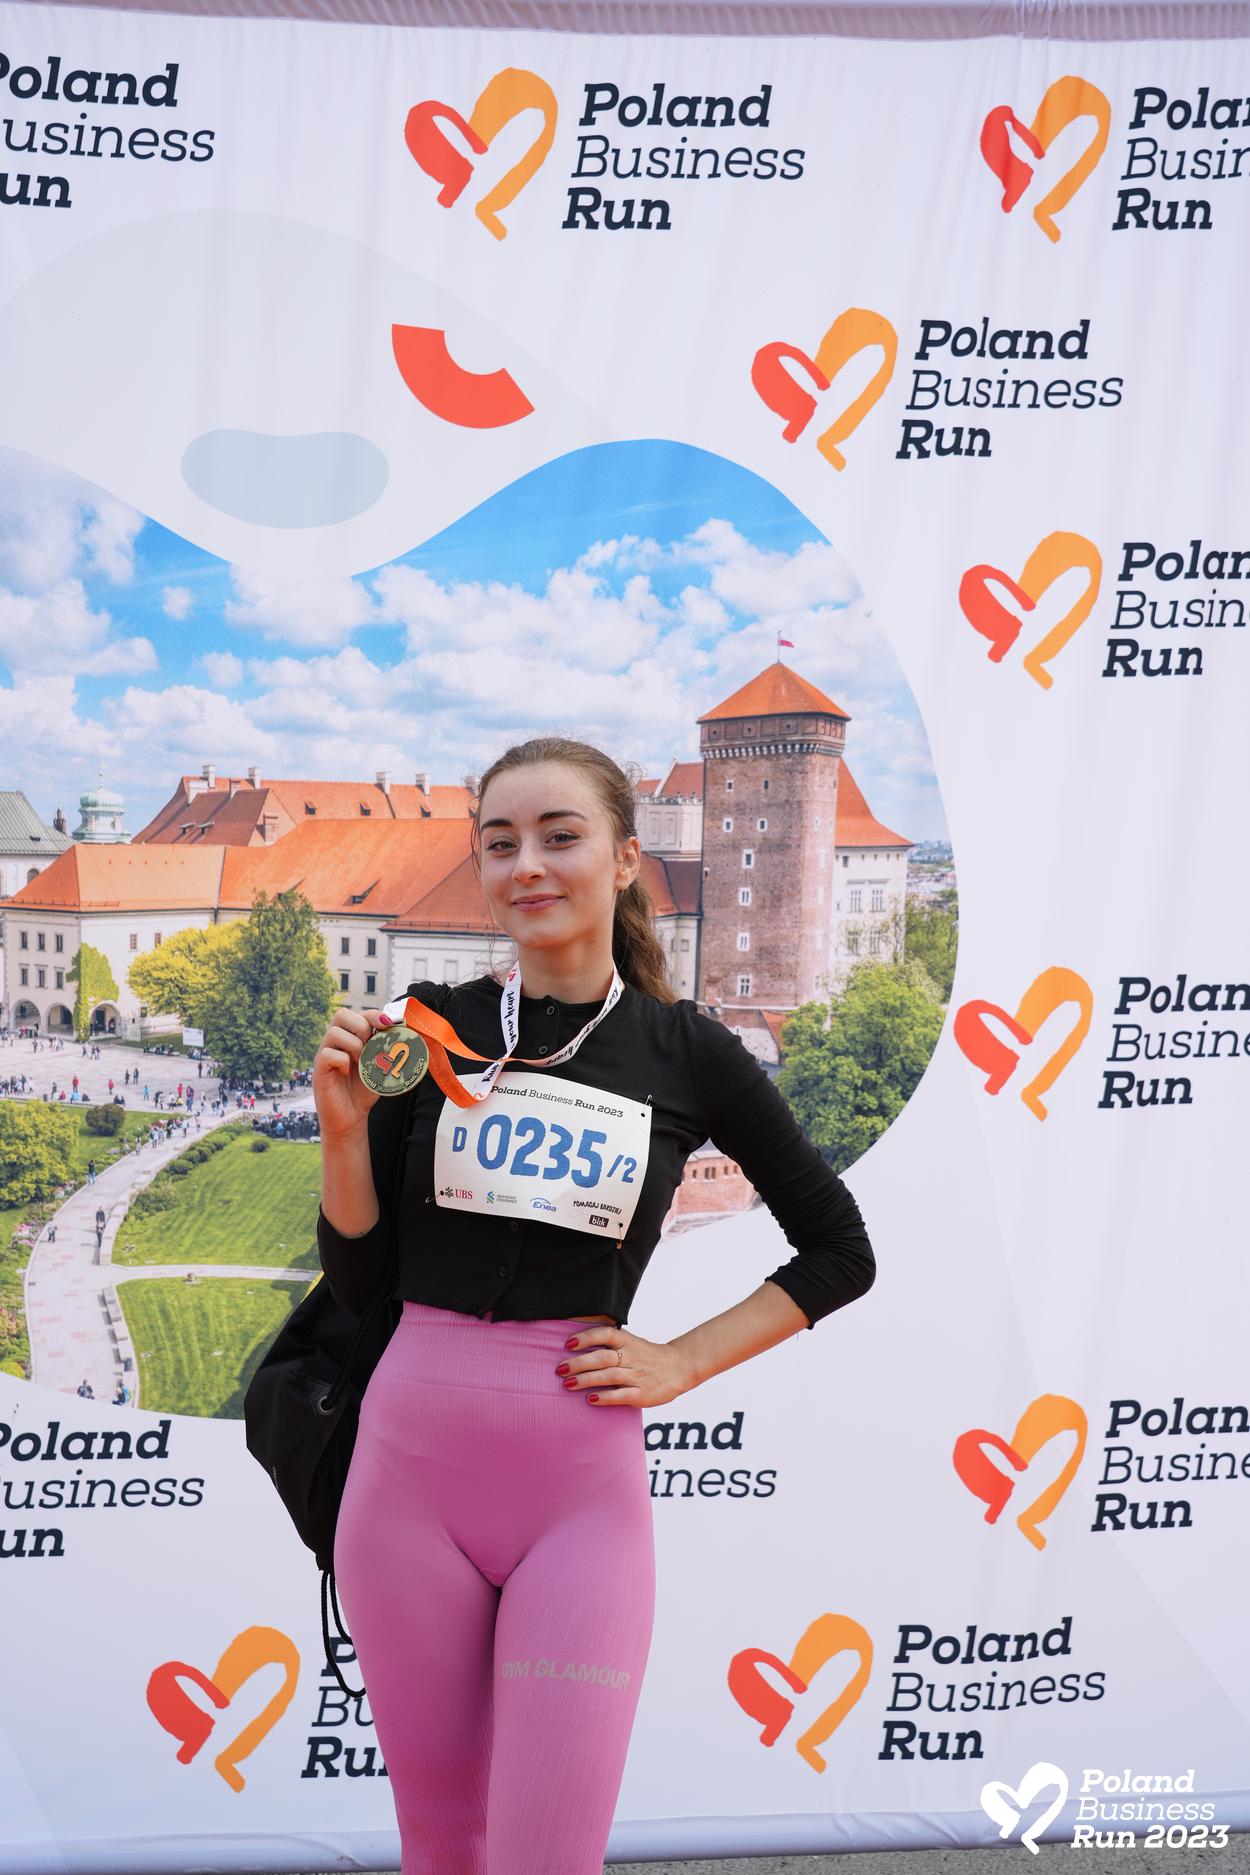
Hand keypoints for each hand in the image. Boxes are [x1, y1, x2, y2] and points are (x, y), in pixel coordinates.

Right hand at [311, 1007, 391, 1142]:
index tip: (389, 1024)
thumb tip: (405, 1027)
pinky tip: (347, 1072)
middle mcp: (335, 1042)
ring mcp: (325, 1054)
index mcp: (350, 1036)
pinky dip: (343, 1061)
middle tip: (371, 1046)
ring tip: (360, 1062)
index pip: (358, 1013)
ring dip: (353, 1045)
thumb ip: (388, 1047)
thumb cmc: (365, 1089)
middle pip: (341, 1014)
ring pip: (334, 1032)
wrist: (352, 1117)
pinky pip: (328, 1054)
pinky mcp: (319, 1069)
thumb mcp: (381, 1065)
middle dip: (362, 1027)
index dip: (374, 1015)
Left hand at [555, 1325, 693, 1407]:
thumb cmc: (647, 1355)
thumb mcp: (632, 1342)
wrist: (679, 1368)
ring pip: (608, 1376)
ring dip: (586, 1380)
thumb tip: (577, 1340)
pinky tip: (590, 1399)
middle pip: (602, 1357)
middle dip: (579, 1363)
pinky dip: (604, 1397)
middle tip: (560, 1369)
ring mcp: (638, 1375)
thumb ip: (610, 1341)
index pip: (606, 1334)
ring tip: (568, 1384)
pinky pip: (621, 1395)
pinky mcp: (642, 1394)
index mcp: (628, 1341)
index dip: (586, 1337)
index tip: (568, 1343)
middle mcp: (632, 1357)